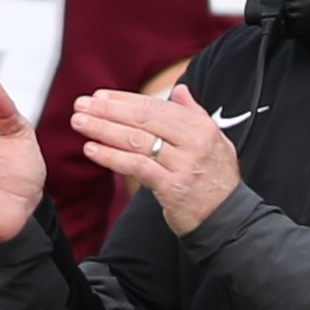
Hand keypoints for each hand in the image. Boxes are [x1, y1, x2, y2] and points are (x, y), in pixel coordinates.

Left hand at [70, 84, 240, 235]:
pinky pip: (137, 167)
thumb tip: (180, 90)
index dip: (124, 100)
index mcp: (200, 126)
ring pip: (136, 141)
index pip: (155, 107)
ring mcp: (183, 166)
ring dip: (103, 130)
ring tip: (80, 123)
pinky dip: (112, 157)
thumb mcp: (214, 140)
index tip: (99, 96)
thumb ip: (194, 113)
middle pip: (142, 120)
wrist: (228, 219)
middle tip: (81, 106)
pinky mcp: (172, 189)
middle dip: (108, 111)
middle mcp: (193, 142)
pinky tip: (93, 150)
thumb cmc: (217, 180)